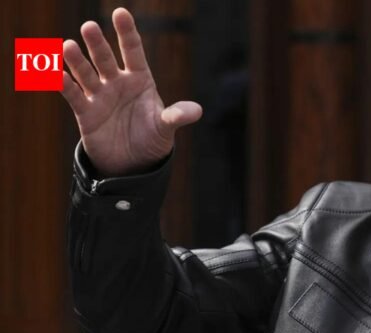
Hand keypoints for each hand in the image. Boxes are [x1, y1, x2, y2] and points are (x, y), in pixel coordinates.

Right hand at [59, 8, 201, 176]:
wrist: (134, 163)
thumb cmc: (152, 139)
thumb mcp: (166, 127)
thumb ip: (176, 116)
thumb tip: (197, 111)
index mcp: (140, 79)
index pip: (133, 51)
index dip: (127, 32)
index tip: (120, 13)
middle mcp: (117, 82)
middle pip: (106, 59)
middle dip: (98, 44)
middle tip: (89, 27)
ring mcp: (100, 95)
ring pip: (86, 74)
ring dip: (77, 61)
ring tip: (68, 46)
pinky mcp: (86, 112)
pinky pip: (74, 95)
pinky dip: (66, 85)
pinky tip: (58, 74)